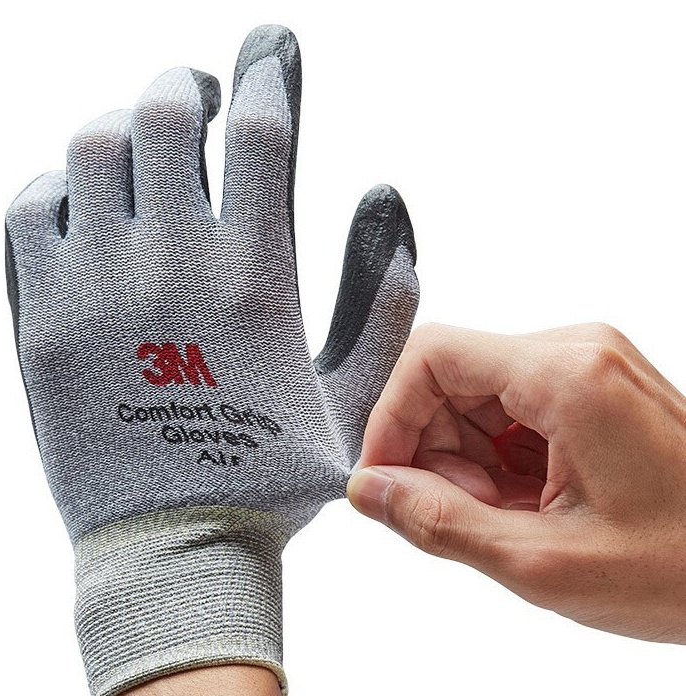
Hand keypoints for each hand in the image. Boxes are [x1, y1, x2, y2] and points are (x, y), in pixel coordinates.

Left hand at [6, 24, 417, 694]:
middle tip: (197, 98)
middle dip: (188, 89)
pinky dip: (58, 185)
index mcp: (255, 276)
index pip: (262, 130)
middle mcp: (173, 265)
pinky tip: (83, 203)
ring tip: (141, 145)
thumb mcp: (352, 396)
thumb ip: (383, 295)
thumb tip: (387, 194)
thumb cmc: (269, 474)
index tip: (270, 46)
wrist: (172, 546)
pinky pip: (31, 209)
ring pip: (94, 147)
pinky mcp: (39, 317)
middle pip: (167, 115)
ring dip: (123, 127)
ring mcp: (96, 286)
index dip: (269, 69)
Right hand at [348, 323, 685, 642]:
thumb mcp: (546, 562)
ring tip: (504, 518)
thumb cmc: (685, 568)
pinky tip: (526, 505)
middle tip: (457, 515)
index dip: (391, 417)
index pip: (432, 356)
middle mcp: (577, 352)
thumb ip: (441, 522)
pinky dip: (498, 458)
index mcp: (567, 376)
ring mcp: (588, 366)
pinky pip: (511, 408)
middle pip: (452, 376)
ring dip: (467, 459)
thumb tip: (371, 491)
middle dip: (434, 448)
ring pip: (477, 395)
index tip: (384, 477)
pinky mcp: (592, 388)